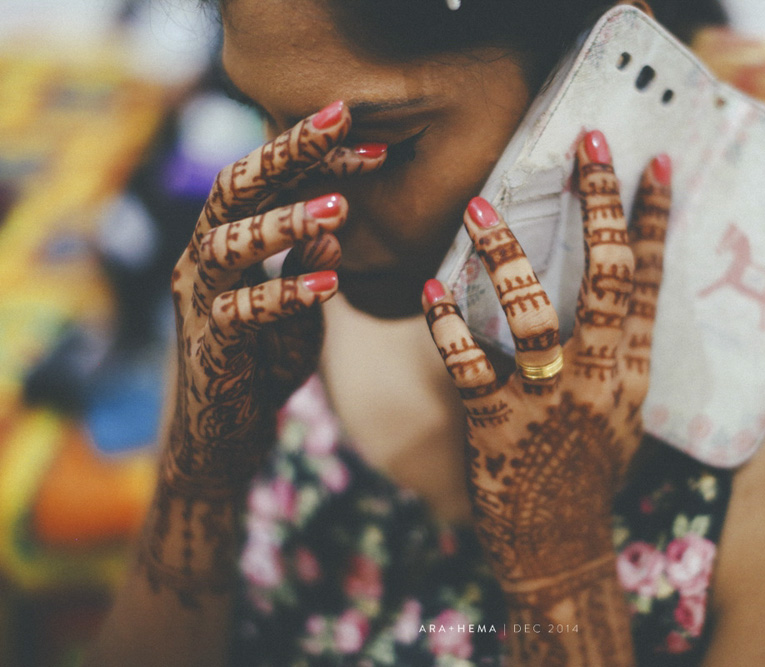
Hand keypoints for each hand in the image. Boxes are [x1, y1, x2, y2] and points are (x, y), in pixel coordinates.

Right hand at [165, 101, 384, 489]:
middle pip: (232, 188)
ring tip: (340, 209)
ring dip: (284, 223)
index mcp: (226, 240)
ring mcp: (200, 301)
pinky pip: (242, 314)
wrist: (222, 435)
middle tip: (340, 123)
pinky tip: (329, 283)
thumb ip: (310, 269)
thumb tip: (333, 230)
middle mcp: (203, 259)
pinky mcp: (209, 346)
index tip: (360, 127)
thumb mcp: (298, 309)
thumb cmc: (262, 362)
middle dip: (285, 152)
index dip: (308, 151)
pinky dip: (284, 295)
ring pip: (227, 245)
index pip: (263, 178)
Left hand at [422, 130, 670, 662]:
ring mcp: (549, 402)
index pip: (648, 281)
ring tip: (481, 207)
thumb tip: (612, 292)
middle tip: (584, 145)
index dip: (653, 220)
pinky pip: (468, 363)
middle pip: (606, 275)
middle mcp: (599, 378)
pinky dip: (446, 322)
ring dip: (506, 253)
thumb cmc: (588, 474)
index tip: (655, 163)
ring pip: (532, 310)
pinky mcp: (499, 428)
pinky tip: (430, 286)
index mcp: (632, 371)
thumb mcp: (620, 413)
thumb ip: (616, 355)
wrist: (560, 549)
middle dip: (599, 204)